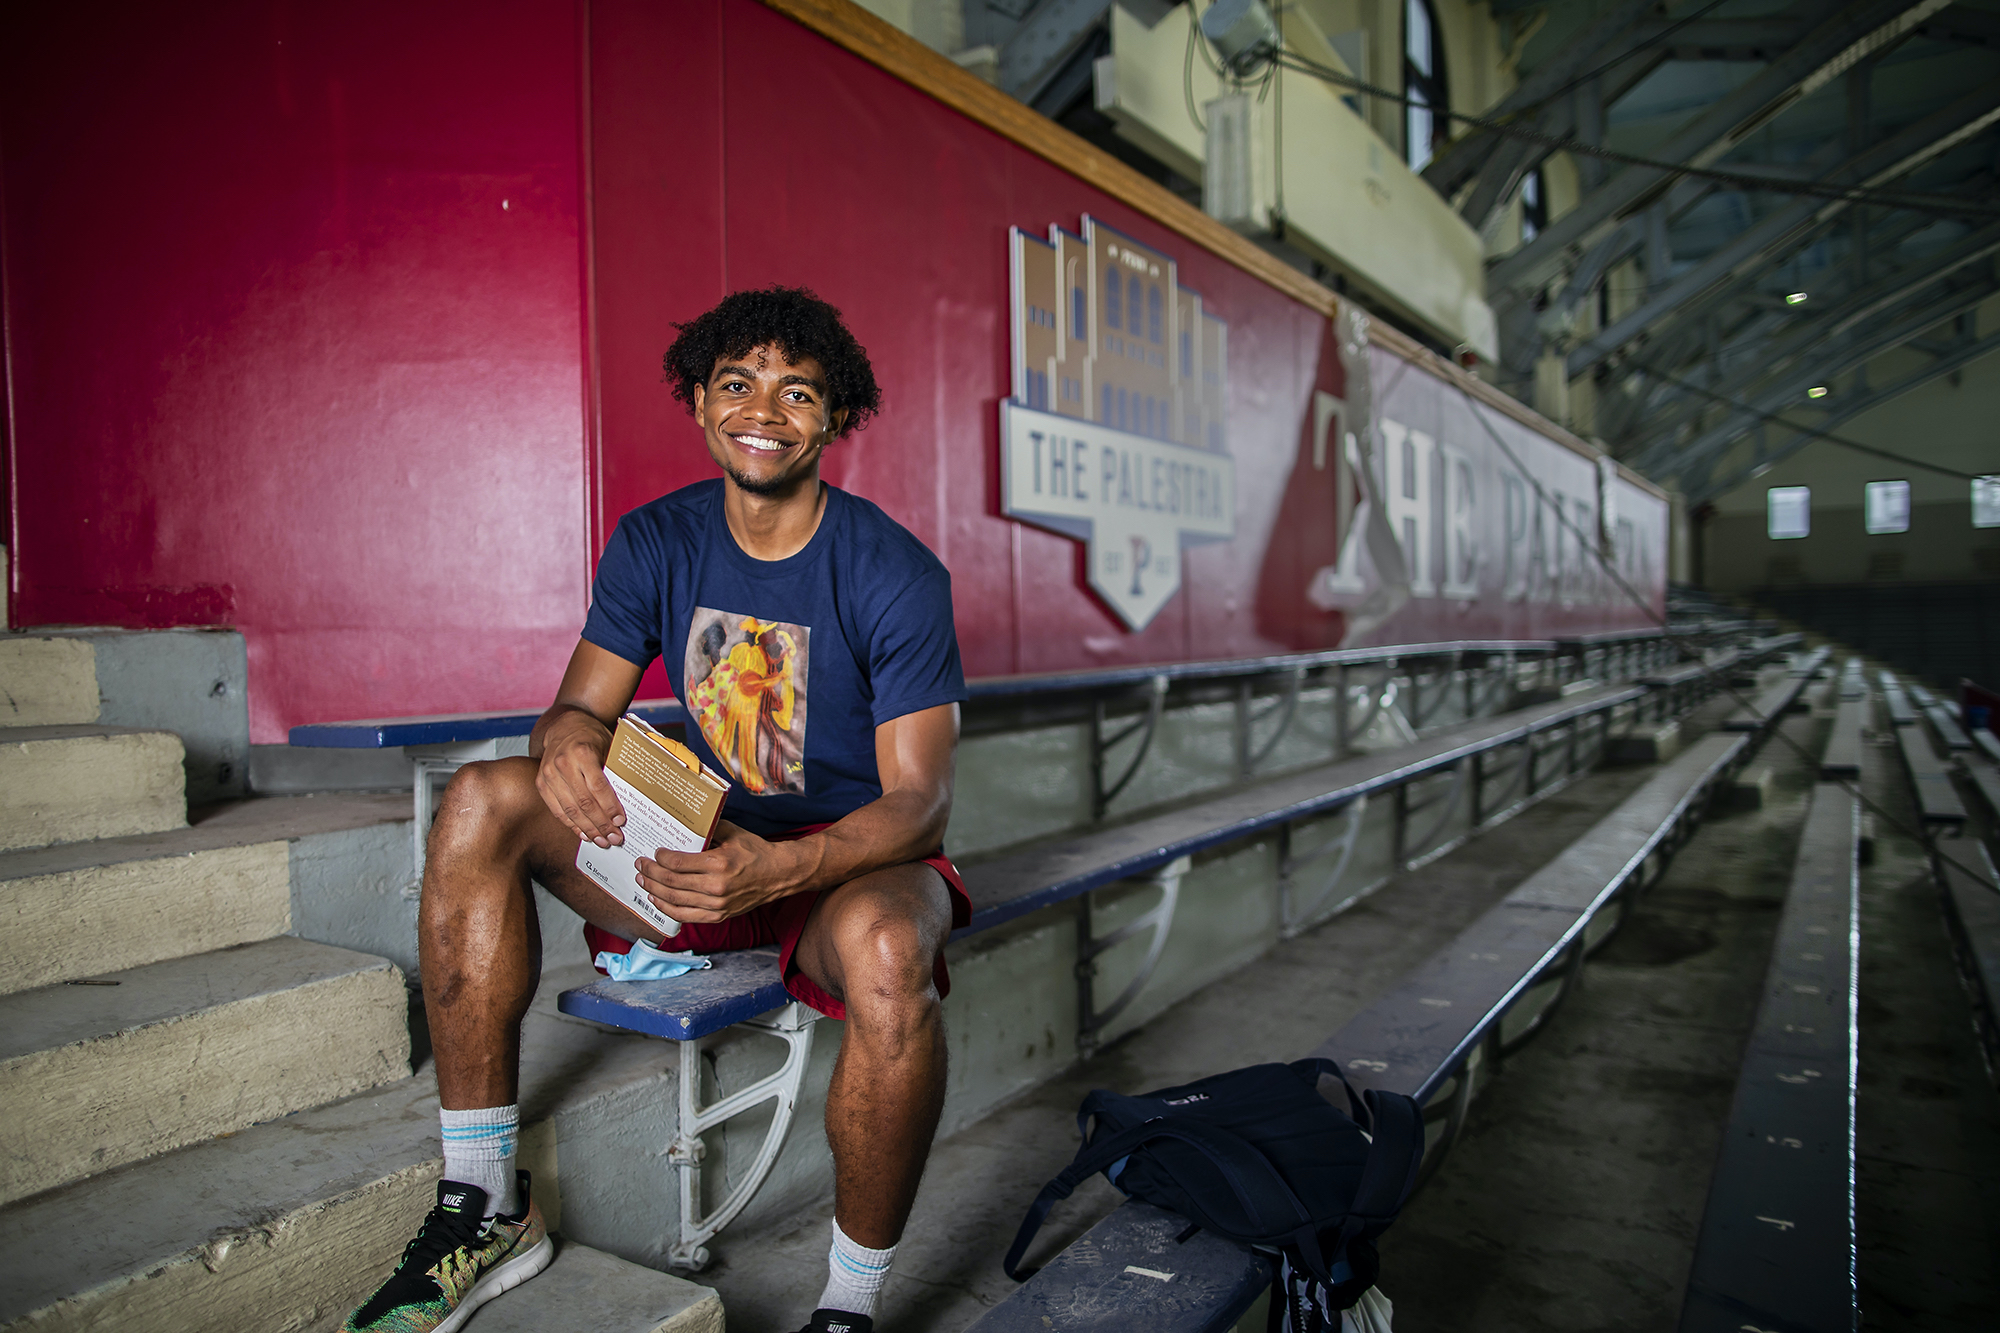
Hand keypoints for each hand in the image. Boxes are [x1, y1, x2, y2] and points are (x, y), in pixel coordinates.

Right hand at [535, 709, 627, 846]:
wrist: (563, 726)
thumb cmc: (591, 736)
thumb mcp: (608, 745)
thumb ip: (615, 769)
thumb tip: (632, 800)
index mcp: (582, 751)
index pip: (598, 786)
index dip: (610, 807)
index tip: (621, 821)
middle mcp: (563, 763)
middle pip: (584, 802)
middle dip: (601, 824)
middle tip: (615, 838)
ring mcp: (549, 773)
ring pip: (570, 809)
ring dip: (588, 829)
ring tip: (602, 841)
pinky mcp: (541, 783)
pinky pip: (556, 810)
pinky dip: (571, 825)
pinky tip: (584, 834)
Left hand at [635, 821, 808, 923]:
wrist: (779, 875)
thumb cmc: (756, 852)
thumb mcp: (733, 833)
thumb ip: (709, 829)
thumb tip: (686, 822)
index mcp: (718, 863)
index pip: (677, 863)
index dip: (660, 859)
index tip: (654, 852)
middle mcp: (715, 886)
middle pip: (671, 882)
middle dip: (650, 873)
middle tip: (640, 865)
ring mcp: (717, 904)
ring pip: (674, 900)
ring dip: (654, 890)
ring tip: (643, 882)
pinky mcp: (718, 915)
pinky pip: (685, 916)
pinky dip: (667, 909)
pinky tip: (657, 900)